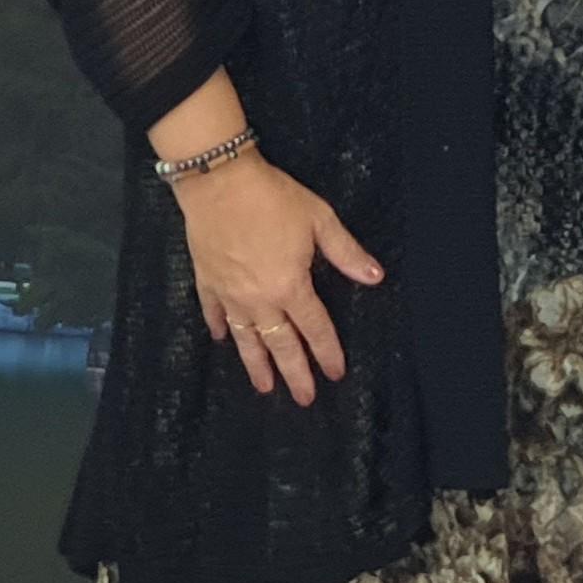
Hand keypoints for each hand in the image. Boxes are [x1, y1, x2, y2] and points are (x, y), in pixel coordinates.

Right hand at [173, 153, 385, 405]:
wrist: (219, 183)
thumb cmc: (274, 199)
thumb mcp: (320, 220)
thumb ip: (346, 253)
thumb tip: (375, 278)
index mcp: (290, 286)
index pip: (315, 327)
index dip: (327, 352)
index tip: (335, 374)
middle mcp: (259, 300)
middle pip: (280, 344)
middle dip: (294, 373)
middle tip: (304, 399)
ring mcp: (230, 294)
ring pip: (246, 338)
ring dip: (256, 364)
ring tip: (264, 388)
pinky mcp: (207, 282)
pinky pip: (215, 312)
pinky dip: (220, 328)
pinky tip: (223, 340)